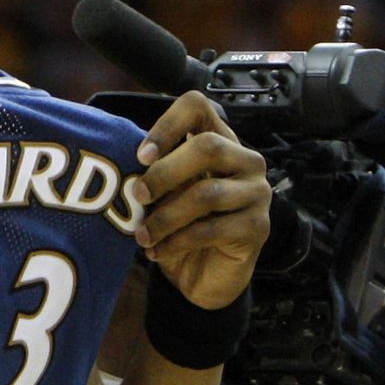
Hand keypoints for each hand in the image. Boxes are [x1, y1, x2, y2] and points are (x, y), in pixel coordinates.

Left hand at [133, 91, 269, 308]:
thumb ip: (154, 176)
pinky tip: (157, 252)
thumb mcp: (164, 197)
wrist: (205, 277)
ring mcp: (256, 193)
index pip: (199, 108)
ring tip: (142, 236)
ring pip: (207, 194)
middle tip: (137, 196)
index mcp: (220, 142)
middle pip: (208, 146)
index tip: (141, 155)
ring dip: (165, 217)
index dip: (167, 125)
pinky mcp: (258, 228)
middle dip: (164, 173)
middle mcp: (245, 161)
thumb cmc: (181, 229)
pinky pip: (212, 230)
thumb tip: (126, 168)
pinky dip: (176, 242)